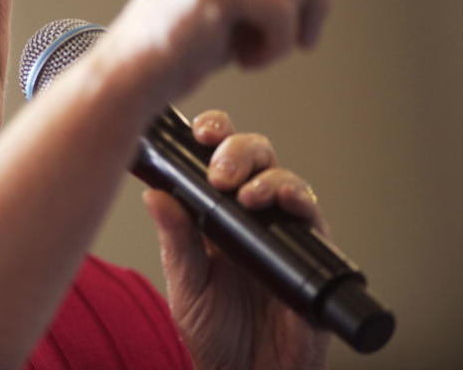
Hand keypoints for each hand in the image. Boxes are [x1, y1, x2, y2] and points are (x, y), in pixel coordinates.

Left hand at [143, 110, 331, 369]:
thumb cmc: (213, 333)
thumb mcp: (185, 282)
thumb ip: (175, 239)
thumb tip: (154, 194)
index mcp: (214, 210)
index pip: (217, 155)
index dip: (214, 134)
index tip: (200, 132)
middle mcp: (251, 213)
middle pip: (254, 155)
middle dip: (238, 149)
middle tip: (219, 171)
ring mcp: (282, 231)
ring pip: (284, 179)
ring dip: (266, 176)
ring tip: (244, 192)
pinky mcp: (310, 255)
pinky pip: (311, 218)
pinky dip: (298, 202)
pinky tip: (282, 204)